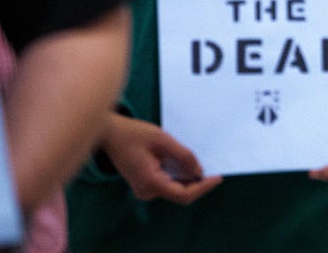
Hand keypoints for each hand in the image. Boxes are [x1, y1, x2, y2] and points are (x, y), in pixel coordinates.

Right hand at [102, 113, 221, 203]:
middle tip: (215, 170)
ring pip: (174, 190)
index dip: (203, 188)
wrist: (110, 134)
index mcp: (150, 182)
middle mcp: (147, 191)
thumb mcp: (163, 140)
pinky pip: (167, 184)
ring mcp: (144, 190)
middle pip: (180, 194)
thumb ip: (183, 156)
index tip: (218, 177)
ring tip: (204, 165)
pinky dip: (180, 177)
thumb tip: (199, 171)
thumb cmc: (134, 134)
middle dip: (198, 184)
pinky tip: (188, 166)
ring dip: (190, 180)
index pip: (184, 194)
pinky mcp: (144, 184)